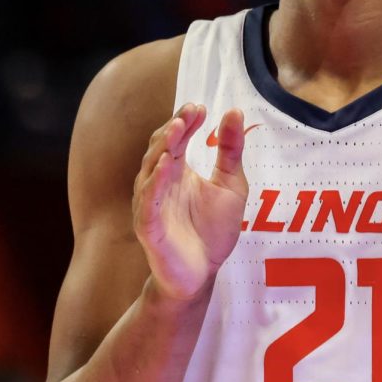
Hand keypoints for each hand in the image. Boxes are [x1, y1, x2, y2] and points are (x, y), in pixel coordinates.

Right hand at [132, 104, 248, 300]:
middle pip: (161, 148)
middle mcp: (160, 183)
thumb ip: (230, 150)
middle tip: (190, 111)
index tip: (200, 107)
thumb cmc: (212, 231)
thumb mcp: (231, 184)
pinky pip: (148, 201)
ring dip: (163, 148)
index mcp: (177, 171)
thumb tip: (234, 111)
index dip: (185, 120)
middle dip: (174, 128)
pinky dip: (155, 182)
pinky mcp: (149, 227)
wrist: (203, 275)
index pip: (176, 137)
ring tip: (177, 129)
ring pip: (150, 170)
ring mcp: (151, 204)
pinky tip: (167, 165)